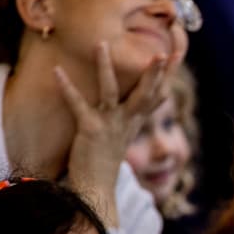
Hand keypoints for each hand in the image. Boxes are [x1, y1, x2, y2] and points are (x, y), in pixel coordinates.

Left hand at [59, 43, 169, 222]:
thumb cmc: (105, 162)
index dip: (165, 77)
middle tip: (162, 54)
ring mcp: (110, 124)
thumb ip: (131, 119)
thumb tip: (138, 111)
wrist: (95, 188)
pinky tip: (58, 71)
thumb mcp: (123, 137)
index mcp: (134, 122)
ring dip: (105, 66)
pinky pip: (78, 104)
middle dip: (154, 73)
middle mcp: (127, 121)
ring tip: (102, 44)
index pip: (155, 96)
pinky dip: (67, 87)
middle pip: (144, 93)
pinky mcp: (91, 129)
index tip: (174, 57)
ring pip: (110, 90)